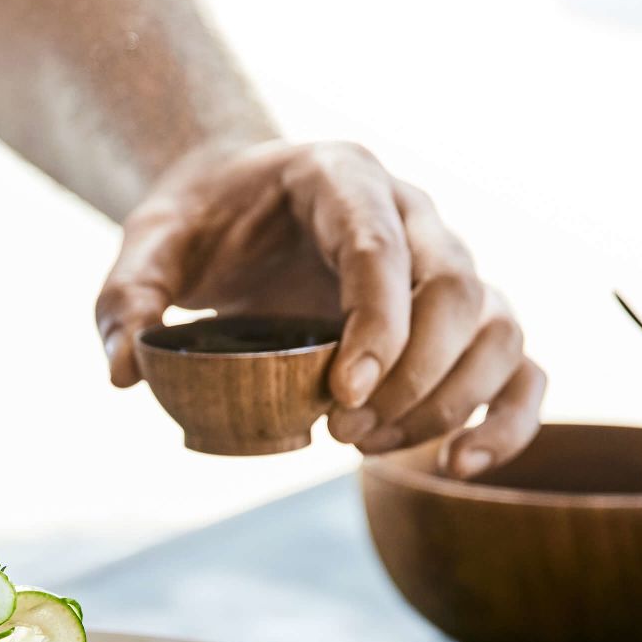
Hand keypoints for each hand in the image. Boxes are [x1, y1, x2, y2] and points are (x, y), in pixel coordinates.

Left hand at [95, 141, 544, 475]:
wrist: (235, 202)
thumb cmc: (199, 221)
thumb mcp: (146, 245)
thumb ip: (127, 297)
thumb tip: (124, 373)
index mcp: (338, 177)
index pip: (382, 246)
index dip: (376, 324)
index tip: (339, 393)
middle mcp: (410, 211)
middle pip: (456, 289)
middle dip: (408, 374)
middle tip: (337, 428)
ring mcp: (443, 259)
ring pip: (496, 326)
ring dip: (447, 400)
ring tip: (362, 444)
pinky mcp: (455, 313)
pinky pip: (516, 361)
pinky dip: (507, 416)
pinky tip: (460, 464)